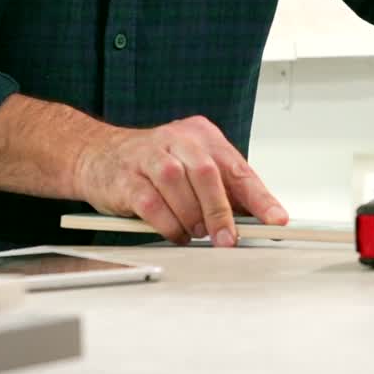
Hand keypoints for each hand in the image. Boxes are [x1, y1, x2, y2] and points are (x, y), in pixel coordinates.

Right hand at [74, 114, 288, 245]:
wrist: (97, 154)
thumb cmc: (151, 163)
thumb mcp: (190, 165)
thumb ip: (220, 188)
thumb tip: (254, 219)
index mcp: (201, 135)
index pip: (238, 167)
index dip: (259, 197)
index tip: (276, 220)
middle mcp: (177, 139)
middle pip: (207, 173)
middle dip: (220, 212)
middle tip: (227, 238)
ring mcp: (149, 155)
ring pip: (179, 185)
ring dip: (192, 218)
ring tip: (195, 233)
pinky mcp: (127, 177)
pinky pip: (152, 203)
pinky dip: (168, 224)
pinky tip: (174, 232)